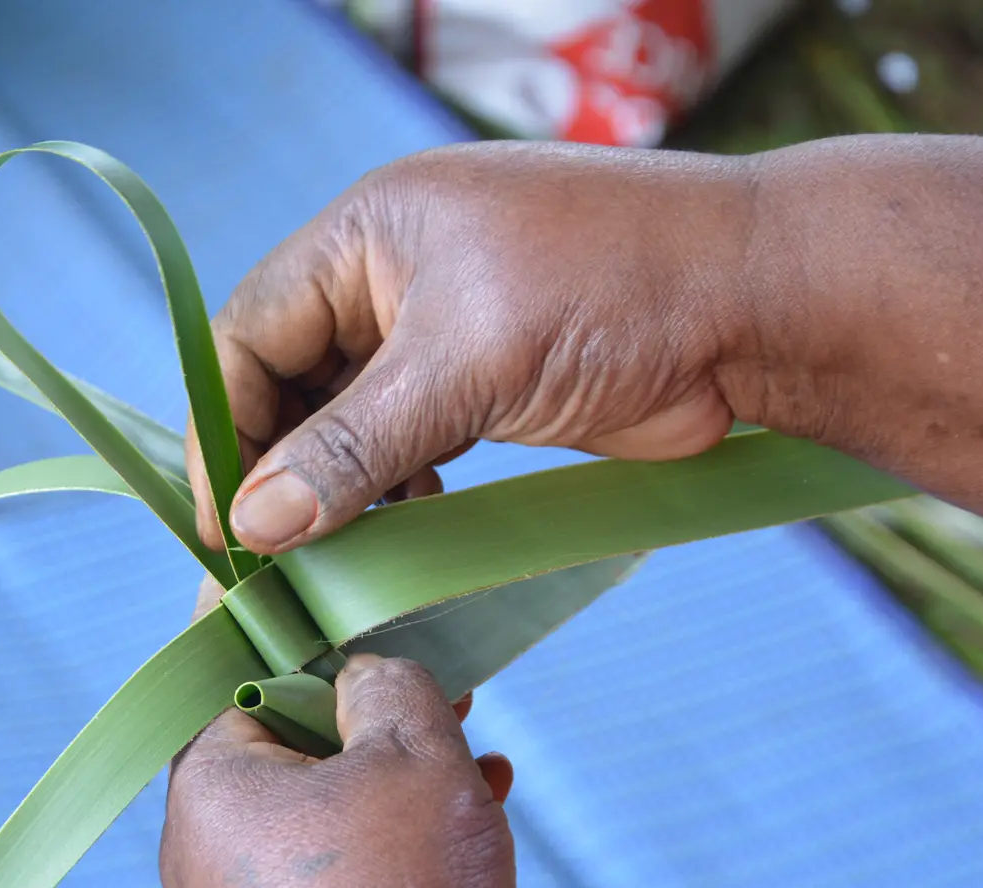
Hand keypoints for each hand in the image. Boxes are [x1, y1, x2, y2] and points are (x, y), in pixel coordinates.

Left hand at [163, 587, 529, 887]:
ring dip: (400, 760)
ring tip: (469, 732)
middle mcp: (213, 838)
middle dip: (365, 695)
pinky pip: (349, 852)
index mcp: (208, 779)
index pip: (228, 660)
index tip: (318, 566)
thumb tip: (368, 669)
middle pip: (285, 727)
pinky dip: (405, 823)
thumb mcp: (411, 751)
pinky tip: (481, 796)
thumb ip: (387, 680)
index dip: (285, 612)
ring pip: (329, 791)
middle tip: (426, 661)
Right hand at [189, 140, 771, 553]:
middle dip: (278, 466)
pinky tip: (402, 533)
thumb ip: (356, 446)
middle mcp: (392, 275)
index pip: (251, 332)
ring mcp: (442, 330)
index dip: (227, 426)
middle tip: (270, 560)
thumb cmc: (616, 289)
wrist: (757, 303)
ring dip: (336, 489)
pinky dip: (394, 491)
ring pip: (348, 420)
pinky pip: (407, 442)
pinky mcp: (488, 384)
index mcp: (369, 234)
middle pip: (292, 381)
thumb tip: (257, 523)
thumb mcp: (469, 365)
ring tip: (332, 560)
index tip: (224, 523)